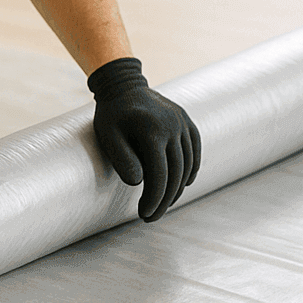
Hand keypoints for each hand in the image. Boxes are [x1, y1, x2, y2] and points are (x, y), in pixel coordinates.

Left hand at [88, 57, 201, 221]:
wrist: (123, 85)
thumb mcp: (108, 136)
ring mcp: (183, 123)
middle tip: (151, 217)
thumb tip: (139, 183)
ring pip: (188, 166)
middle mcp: (173, 125)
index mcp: (152, 129)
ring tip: (162, 204)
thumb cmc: (112, 115)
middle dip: (165, 201)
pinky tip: (181, 185)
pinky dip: (190, 171)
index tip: (144, 214)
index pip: (159, 174)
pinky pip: (195, 152)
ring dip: (178, 190)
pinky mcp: (187, 123)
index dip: (154, 199)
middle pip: (176, 174)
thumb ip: (122, 159)